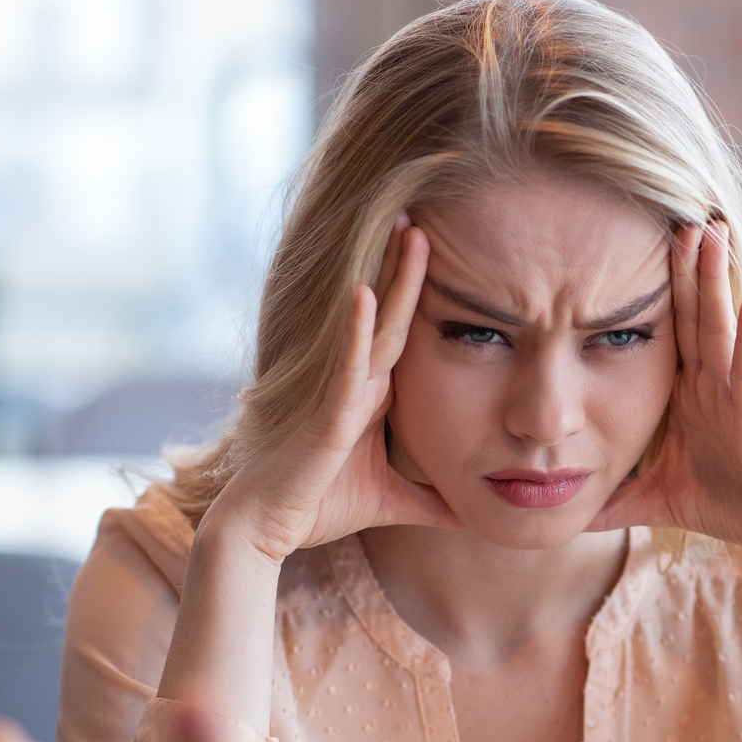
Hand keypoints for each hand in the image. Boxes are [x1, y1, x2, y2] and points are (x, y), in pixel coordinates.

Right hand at [213, 217, 461, 564]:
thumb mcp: (393, 503)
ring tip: (410, 229)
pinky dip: (356, 329)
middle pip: (392, 314)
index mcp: (372, 394)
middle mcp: (357, 381)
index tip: (451, 253)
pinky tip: (366, 292)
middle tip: (427, 213)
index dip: (425, 294)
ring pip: (373, 325)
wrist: (265, 528)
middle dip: (409, 266)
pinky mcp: (326, 411)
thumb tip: (476, 518)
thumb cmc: (316, 506)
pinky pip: (346, 363)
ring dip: (392, 277)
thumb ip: (433, 503)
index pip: (407, 335)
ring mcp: (340, 391)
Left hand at [590, 220, 741, 567]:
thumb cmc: (731, 506)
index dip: (651, 289)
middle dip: (682, 265)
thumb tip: (566, 517)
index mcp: (690, 392)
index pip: (666, 330)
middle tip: (667, 211)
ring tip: (707, 230)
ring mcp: (736, 392)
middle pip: (693, 312)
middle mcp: (712, 382)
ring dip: (714, 278)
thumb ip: (615, 502)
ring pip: (720, 324)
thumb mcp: (657, 500)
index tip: (624, 247)